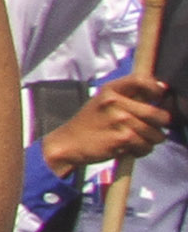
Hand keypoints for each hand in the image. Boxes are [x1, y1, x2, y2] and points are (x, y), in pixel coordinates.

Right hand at [43, 75, 171, 176]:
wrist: (68, 142)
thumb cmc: (90, 122)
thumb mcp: (103, 101)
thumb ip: (128, 95)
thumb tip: (162, 89)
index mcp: (110, 90)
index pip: (141, 80)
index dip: (156, 89)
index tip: (157, 98)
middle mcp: (115, 102)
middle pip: (157, 114)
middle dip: (160, 125)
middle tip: (152, 128)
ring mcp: (119, 120)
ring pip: (155, 133)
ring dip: (151, 140)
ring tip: (137, 140)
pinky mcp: (122, 139)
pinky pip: (146, 146)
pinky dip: (141, 150)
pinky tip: (129, 148)